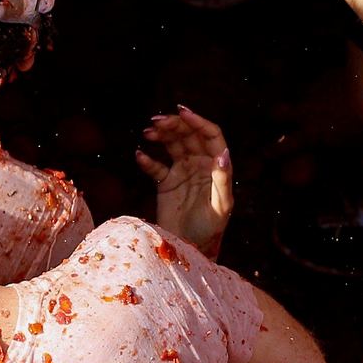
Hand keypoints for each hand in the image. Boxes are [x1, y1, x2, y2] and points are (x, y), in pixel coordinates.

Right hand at [136, 106, 231, 258]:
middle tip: (156, 122)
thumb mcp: (221, 205)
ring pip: (172, 144)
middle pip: (188, 135)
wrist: (188, 249)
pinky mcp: (166, 182)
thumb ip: (221, 179)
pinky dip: (147, 159)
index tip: (181, 112)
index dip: (198, 122)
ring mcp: (182, 172)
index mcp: (216, 167)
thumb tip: (222, 154)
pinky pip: (155, 165)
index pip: (210, 136)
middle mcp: (200, 165)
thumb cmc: (210, 230)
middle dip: (174, 125)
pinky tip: (140, 155)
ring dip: (161, 135)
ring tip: (147, 132)